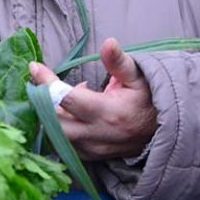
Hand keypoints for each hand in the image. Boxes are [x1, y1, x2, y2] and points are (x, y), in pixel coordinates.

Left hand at [29, 38, 157, 160]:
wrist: (165, 132)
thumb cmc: (148, 99)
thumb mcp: (138, 76)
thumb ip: (119, 61)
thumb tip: (108, 43)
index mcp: (108, 112)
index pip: (67, 99)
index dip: (47, 82)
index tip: (34, 67)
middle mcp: (97, 134)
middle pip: (54, 123)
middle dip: (43, 103)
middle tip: (41, 84)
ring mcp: (92, 150)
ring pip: (56, 137)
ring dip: (50, 116)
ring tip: (59, 96)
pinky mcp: (90, 157)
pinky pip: (63, 146)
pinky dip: (58, 128)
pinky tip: (67, 112)